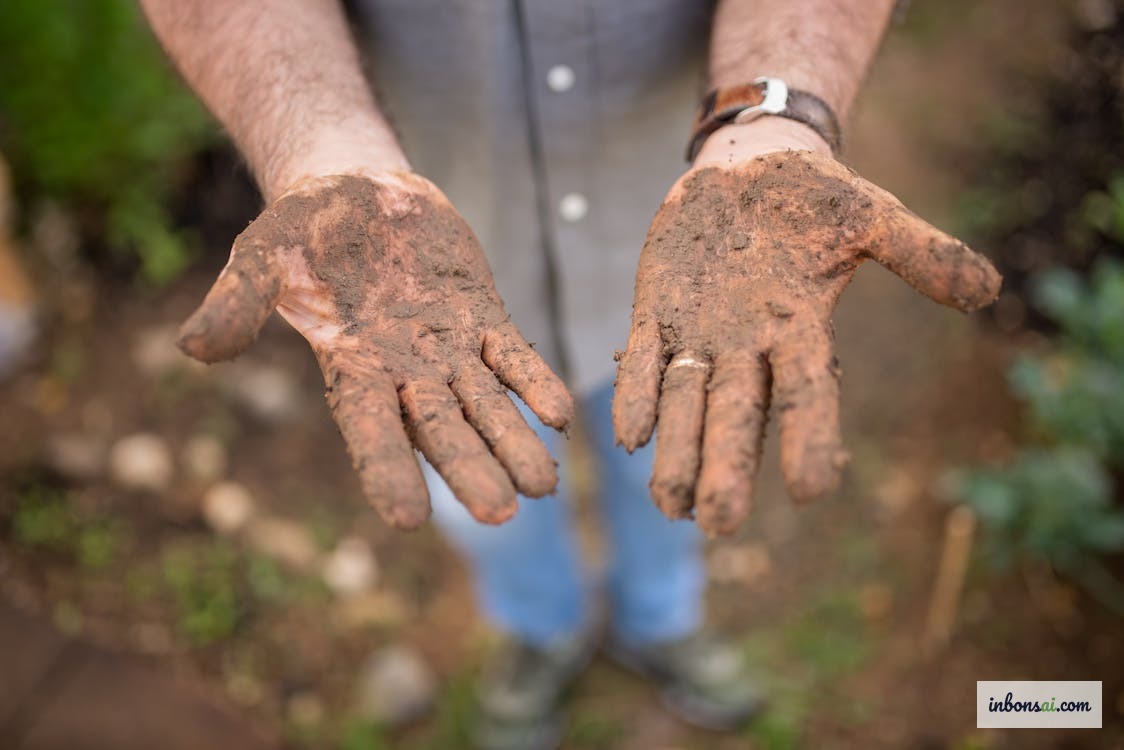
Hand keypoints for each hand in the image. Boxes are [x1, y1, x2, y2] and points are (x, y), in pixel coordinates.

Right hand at [179, 171, 573, 528]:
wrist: (356, 192)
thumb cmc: (302, 231)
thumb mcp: (262, 257)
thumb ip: (236, 302)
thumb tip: (192, 348)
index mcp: (350, 368)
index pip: (368, 431)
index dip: (387, 471)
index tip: (408, 519)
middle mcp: (403, 372)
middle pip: (440, 430)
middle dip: (470, 469)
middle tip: (502, 514)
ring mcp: (447, 349)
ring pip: (485, 405)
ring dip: (514, 441)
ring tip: (545, 486)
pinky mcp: (481, 320)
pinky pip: (512, 355)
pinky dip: (534, 381)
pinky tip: (561, 415)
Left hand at [613, 127, 1000, 534]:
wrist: (748, 168)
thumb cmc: (815, 197)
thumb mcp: (871, 216)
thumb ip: (920, 253)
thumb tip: (988, 290)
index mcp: (800, 329)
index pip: (808, 392)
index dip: (809, 436)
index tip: (812, 489)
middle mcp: (748, 346)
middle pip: (738, 415)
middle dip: (727, 467)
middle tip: (719, 525)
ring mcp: (698, 332)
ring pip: (685, 403)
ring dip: (677, 450)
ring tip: (668, 506)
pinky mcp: (655, 311)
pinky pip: (644, 360)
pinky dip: (635, 393)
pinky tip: (628, 434)